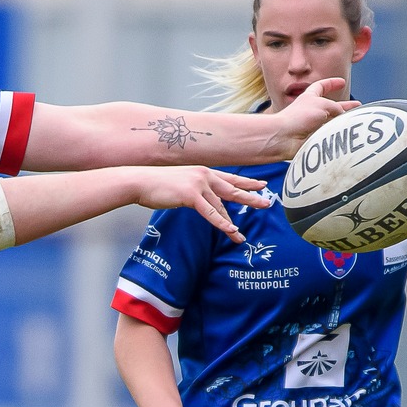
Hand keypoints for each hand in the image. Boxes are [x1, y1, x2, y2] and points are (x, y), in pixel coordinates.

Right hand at [130, 167, 267, 242]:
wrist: (140, 181)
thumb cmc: (156, 184)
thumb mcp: (180, 184)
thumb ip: (195, 190)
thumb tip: (202, 202)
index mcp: (203, 171)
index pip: (230, 178)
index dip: (246, 183)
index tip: (261, 185)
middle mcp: (204, 175)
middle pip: (233, 189)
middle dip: (251, 197)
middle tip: (267, 202)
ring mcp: (199, 184)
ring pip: (222, 205)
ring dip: (232, 223)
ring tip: (241, 235)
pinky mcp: (191, 195)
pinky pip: (210, 212)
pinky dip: (221, 223)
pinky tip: (231, 230)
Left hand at [266, 77, 356, 159]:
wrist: (284, 138)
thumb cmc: (298, 117)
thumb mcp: (322, 104)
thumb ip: (336, 108)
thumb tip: (343, 115)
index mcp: (310, 98)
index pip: (322, 86)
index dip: (332, 83)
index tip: (341, 82)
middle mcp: (312, 110)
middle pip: (331, 106)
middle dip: (345, 106)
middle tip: (358, 107)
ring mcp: (313, 125)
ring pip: (332, 122)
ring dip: (343, 121)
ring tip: (356, 122)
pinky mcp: (314, 138)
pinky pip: (330, 135)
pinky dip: (337, 134)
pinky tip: (345, 135)